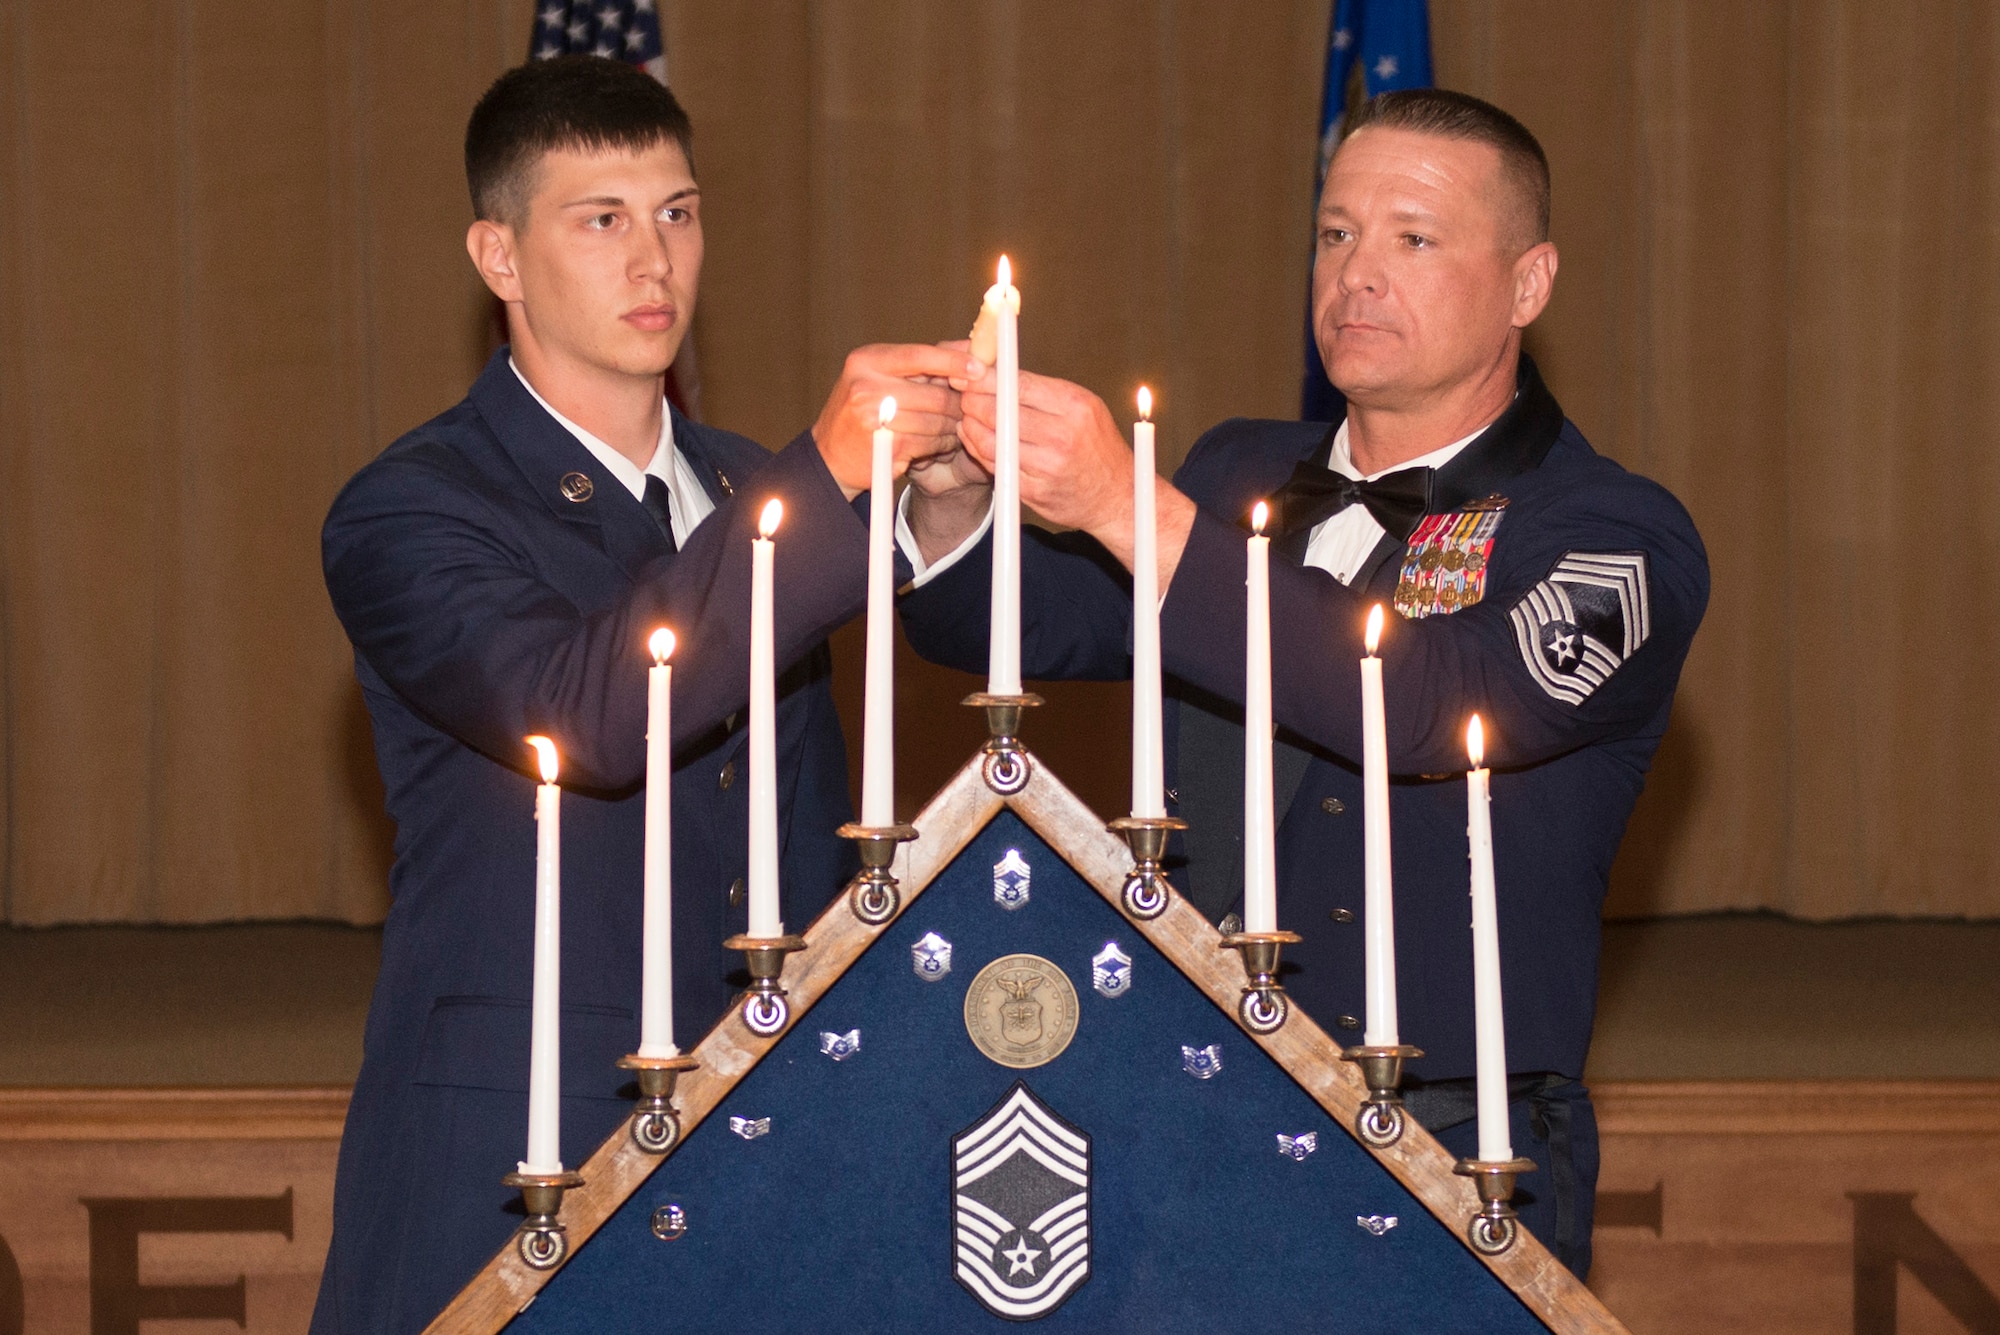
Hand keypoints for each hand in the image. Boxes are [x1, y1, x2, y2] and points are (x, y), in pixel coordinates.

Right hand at [813, 344, 979, 498]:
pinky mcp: (885, 446)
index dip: (953, 361)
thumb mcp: (878, 377)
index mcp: (867, 361)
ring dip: (952, 427)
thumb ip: (916, 365)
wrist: (829, 457)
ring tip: (954, 428)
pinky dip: (941, 445)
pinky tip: (940, 445)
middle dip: (958, 403)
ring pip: (935, 420)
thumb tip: (966, 349)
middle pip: (934, 393)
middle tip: (969, 409)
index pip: (920, 355)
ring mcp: (874, 418)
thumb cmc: (860, 412)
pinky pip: (929, 442)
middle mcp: (867, 386)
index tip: (980, 367)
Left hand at [958, 370, 1130, 534]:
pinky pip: (995, 467)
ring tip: (967, 418)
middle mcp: (1062, 436)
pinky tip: (975, 441)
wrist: (1117, 495)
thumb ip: (1044, 393)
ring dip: (971, 428)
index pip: (1017, 385)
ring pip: (991, 441)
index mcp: (1074, 407)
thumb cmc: (1097, 446)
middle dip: (972, 401)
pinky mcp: (1034, 492)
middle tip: (963, 397)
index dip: (986, 379)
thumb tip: (1000, 373)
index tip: (968, 374)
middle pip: (999, 412)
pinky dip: (979, 452)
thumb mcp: (1084, 408)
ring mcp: (1047, 467)